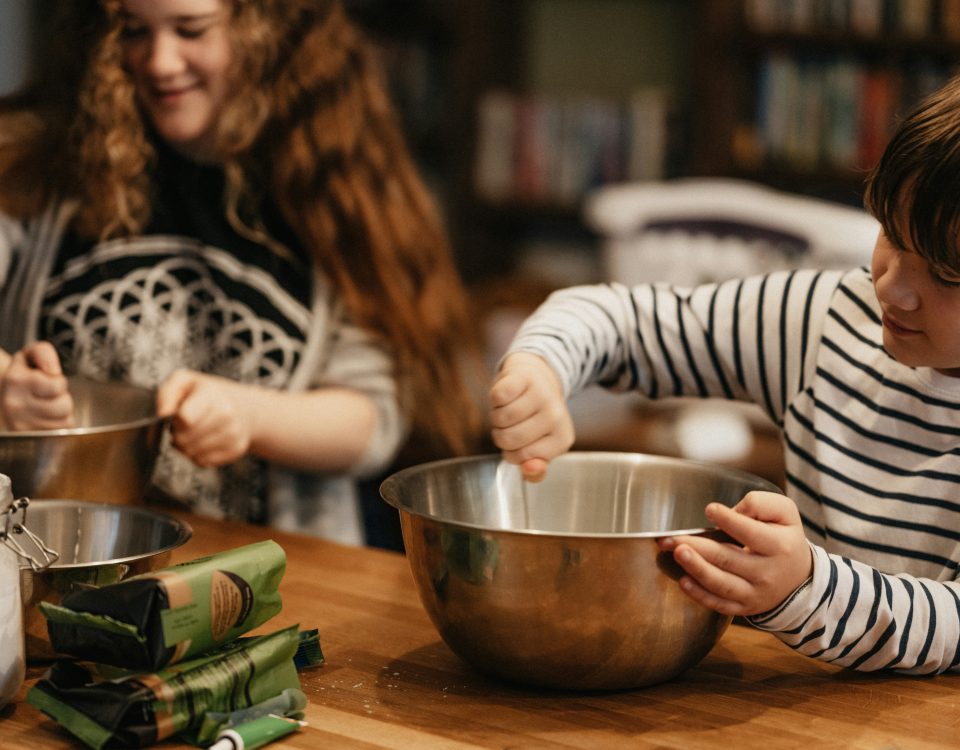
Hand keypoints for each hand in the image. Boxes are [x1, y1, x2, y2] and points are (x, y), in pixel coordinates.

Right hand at [0, 342, 73, 429]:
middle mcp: (14, 405)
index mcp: (15, 382)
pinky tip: (45, 417)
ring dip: (62, 412)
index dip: (59, 381)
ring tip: (46, 405)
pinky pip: (60, 432)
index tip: (47, 380)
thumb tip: (54, 372)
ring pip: (64, 420)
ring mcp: (20, 425)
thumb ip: (44, 353)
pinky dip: (58, 424)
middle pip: (64, 406)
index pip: (57, 386)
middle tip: (48, 394)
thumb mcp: (31, 354)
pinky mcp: (28, 438)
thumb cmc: (24, 373)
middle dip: (62, 398)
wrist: (4, 395)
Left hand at [157, 370, 257, 467]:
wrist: (243, 407)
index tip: (177, 415)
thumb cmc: (207, 395)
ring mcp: (233, 433)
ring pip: (192, 453)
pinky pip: (203, 462)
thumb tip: (163, 414)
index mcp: (212, 394)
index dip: (174, 421)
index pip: (185, 419)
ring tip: (192, 433)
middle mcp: (227, 414)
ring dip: (186, 447)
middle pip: (184, 439)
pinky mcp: (236, 450)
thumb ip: (168, 393)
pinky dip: (198, 455)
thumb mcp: (185, 381)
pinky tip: (202, 442)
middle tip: (182, 426)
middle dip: (177, 435)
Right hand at [488, 352, 573, 481]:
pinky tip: (506, 396)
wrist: (537, 380)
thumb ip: (535, 470)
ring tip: (508, 410)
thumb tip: (529, 468)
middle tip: (512, 425)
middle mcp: (556, 417)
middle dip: (501, 435)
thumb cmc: (535, 419)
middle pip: (508, 438)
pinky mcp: (526, 377)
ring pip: (500, 418)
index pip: (520, 458)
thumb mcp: (539, 449)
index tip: (520, 441)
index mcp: (562, 439)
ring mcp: (542, 395)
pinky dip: (495, 399)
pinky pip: (497, 397)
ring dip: (496, 416)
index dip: (511, 452)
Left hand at [656, 491, 812, 616]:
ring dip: (697, 569)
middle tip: (673, 538)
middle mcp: (767, 573)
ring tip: (678, 553)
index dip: (730, 521)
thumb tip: (734, 511)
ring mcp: (754, 593)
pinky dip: (700, 595)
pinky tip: (683, 581)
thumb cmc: (784, 538)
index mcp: (779, 546)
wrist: (798, 578)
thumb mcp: (785, 514)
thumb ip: (761, 504)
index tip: (710, 509)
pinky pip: (719, 604)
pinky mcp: (743, 607)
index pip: (751, 533)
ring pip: (722, 584)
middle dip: (699, 547)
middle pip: (729, 559)